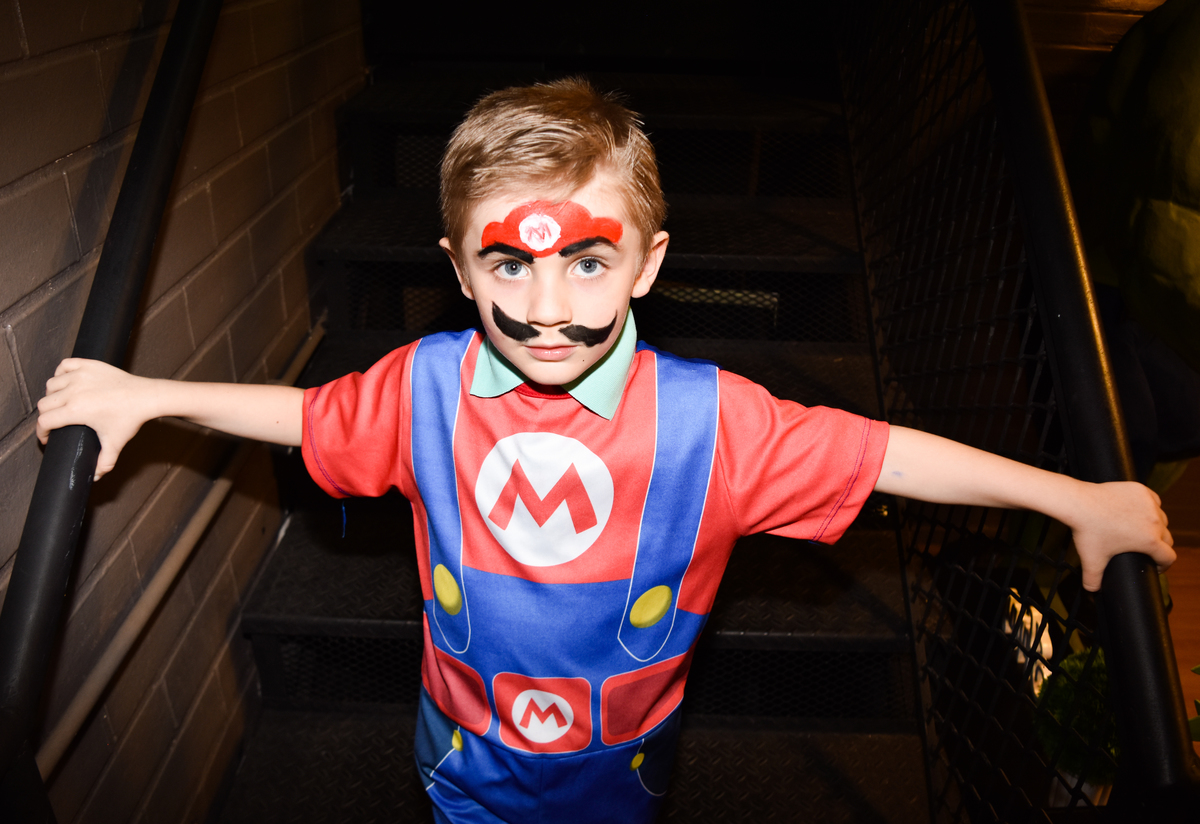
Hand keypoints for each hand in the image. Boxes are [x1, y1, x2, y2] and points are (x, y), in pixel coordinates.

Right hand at [36, 358, 156, 480]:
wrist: (146, 396)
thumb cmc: (130, 418)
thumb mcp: (115, 443)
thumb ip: (104, 463)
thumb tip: (96, 477)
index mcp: (76, 410)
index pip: (45, 421)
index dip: (41, 433)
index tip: (47, 437)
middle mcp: (73, 391)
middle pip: (44, 404)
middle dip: (46, 416)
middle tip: (56, 422)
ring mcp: (80, 375)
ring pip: (51, 384)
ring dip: (53, 395)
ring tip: (61, 404)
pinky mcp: (88, 365)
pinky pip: (64, 366)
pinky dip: (61, 373)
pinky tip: (67, 383)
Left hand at [1064, 481, 1174, 590]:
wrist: (1079, 503)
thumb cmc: (1087, 531)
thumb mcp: (1091, 559)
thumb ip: (1093, 580)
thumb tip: (1092, 590)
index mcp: (1149, 540)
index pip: (1169, 557)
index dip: (1164, 566)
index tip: (1156, 566)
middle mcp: (1154, 521)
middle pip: (1167, 538)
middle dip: (1159, 546)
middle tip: (1147, 549)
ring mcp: (1149, 503)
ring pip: (1161, 518)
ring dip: (1156, 525)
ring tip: (1143, 531)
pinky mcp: (1141, 490)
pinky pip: (1153, 500)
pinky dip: (1149, 507)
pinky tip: (1140, 512)